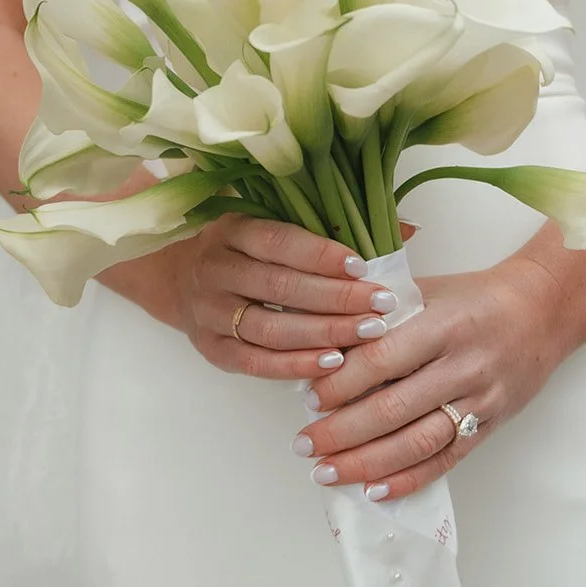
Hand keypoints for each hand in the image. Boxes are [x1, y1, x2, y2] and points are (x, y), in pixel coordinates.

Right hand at [135, 215, 399, 379]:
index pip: (279, 242)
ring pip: (269, 328)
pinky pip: (255, 362)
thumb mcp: (274, 220)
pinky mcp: (210, 348)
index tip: (363, 265)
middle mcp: (215, 269)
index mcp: (232, 230)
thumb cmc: (244, 247)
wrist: (177, 276)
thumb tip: (408, 227)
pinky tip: (332, 364)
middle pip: (280, 288)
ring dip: (322, 334)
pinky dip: (295, 366)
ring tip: (367, 335)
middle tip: (381, 305)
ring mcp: (209, 311)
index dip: (321, 255)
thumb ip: (333, 223)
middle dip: (336, 298)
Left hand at [291, 261, 564, 497]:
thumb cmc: (475, 296)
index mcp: (444, 325)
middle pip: (394, 409)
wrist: (543, 311)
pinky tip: (375, 489)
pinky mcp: (491, 425)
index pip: (382, 360)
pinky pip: (447, 460)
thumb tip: (325, 346)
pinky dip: (409, 479)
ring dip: (367, 462)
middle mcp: (464, 366)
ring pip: (418, 442)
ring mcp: (481, 401)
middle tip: (306, 443)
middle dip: (342, 431)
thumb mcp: (428, 289)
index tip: (309, 397)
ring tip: (328, 471)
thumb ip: (381, 313)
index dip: (341, 383)